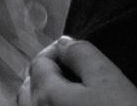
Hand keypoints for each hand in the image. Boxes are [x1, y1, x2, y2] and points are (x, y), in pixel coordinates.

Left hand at [16, 37, 136, 105]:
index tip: (76, 50)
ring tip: (70, 92)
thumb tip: (63, 42)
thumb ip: (82, 54)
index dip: (57, 50)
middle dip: (45, 73)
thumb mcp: (108, 78)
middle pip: (28, 86)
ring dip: (42, 94)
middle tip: (73, 70)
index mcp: (46, 94)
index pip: (39, 62)